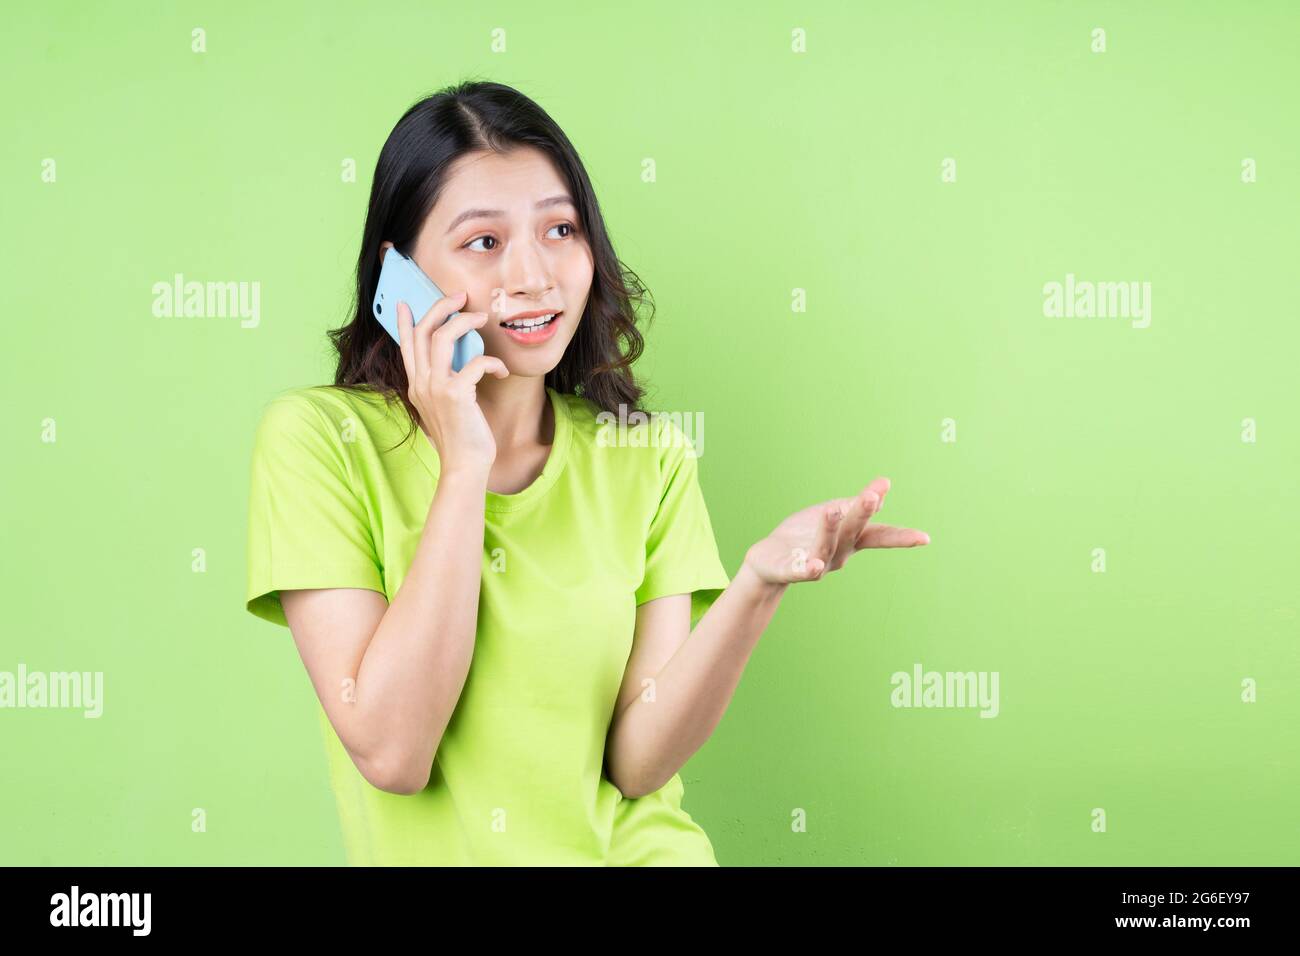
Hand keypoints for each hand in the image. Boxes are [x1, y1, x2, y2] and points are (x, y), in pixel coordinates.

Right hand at [396, 291, 508, 477]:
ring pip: (443, 337)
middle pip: (424, 331)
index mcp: (416, 386)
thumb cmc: (462, 438)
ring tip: (482, 318)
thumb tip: (458, 362)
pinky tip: (502, 371)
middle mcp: (421, 383)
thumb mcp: (446, 407)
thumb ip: (444, 383)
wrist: (464, 466)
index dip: (404, 322)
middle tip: (460, 296)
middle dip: (441, 306)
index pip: (406, 346)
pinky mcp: (455, 395)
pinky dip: (493, 362)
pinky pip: (476, 362)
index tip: (404, 303)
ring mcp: (436, 388)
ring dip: (464, 322)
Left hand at [742, 477, 928, 585]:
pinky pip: (798, 570)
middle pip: (852, 531)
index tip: (925, 538)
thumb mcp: (830, 517)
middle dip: (863, 513)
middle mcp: (837, 553)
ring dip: (830, 529)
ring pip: (825, 545)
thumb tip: (881, 492)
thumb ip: (852, 508)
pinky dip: (806, 568)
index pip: (878, 535)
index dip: (901, 536)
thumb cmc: (803, 536)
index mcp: (850, 540)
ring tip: (831, 510)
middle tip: (874, 495)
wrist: (768, 564)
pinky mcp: (789, 570)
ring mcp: (814, 562)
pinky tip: (811, 565)